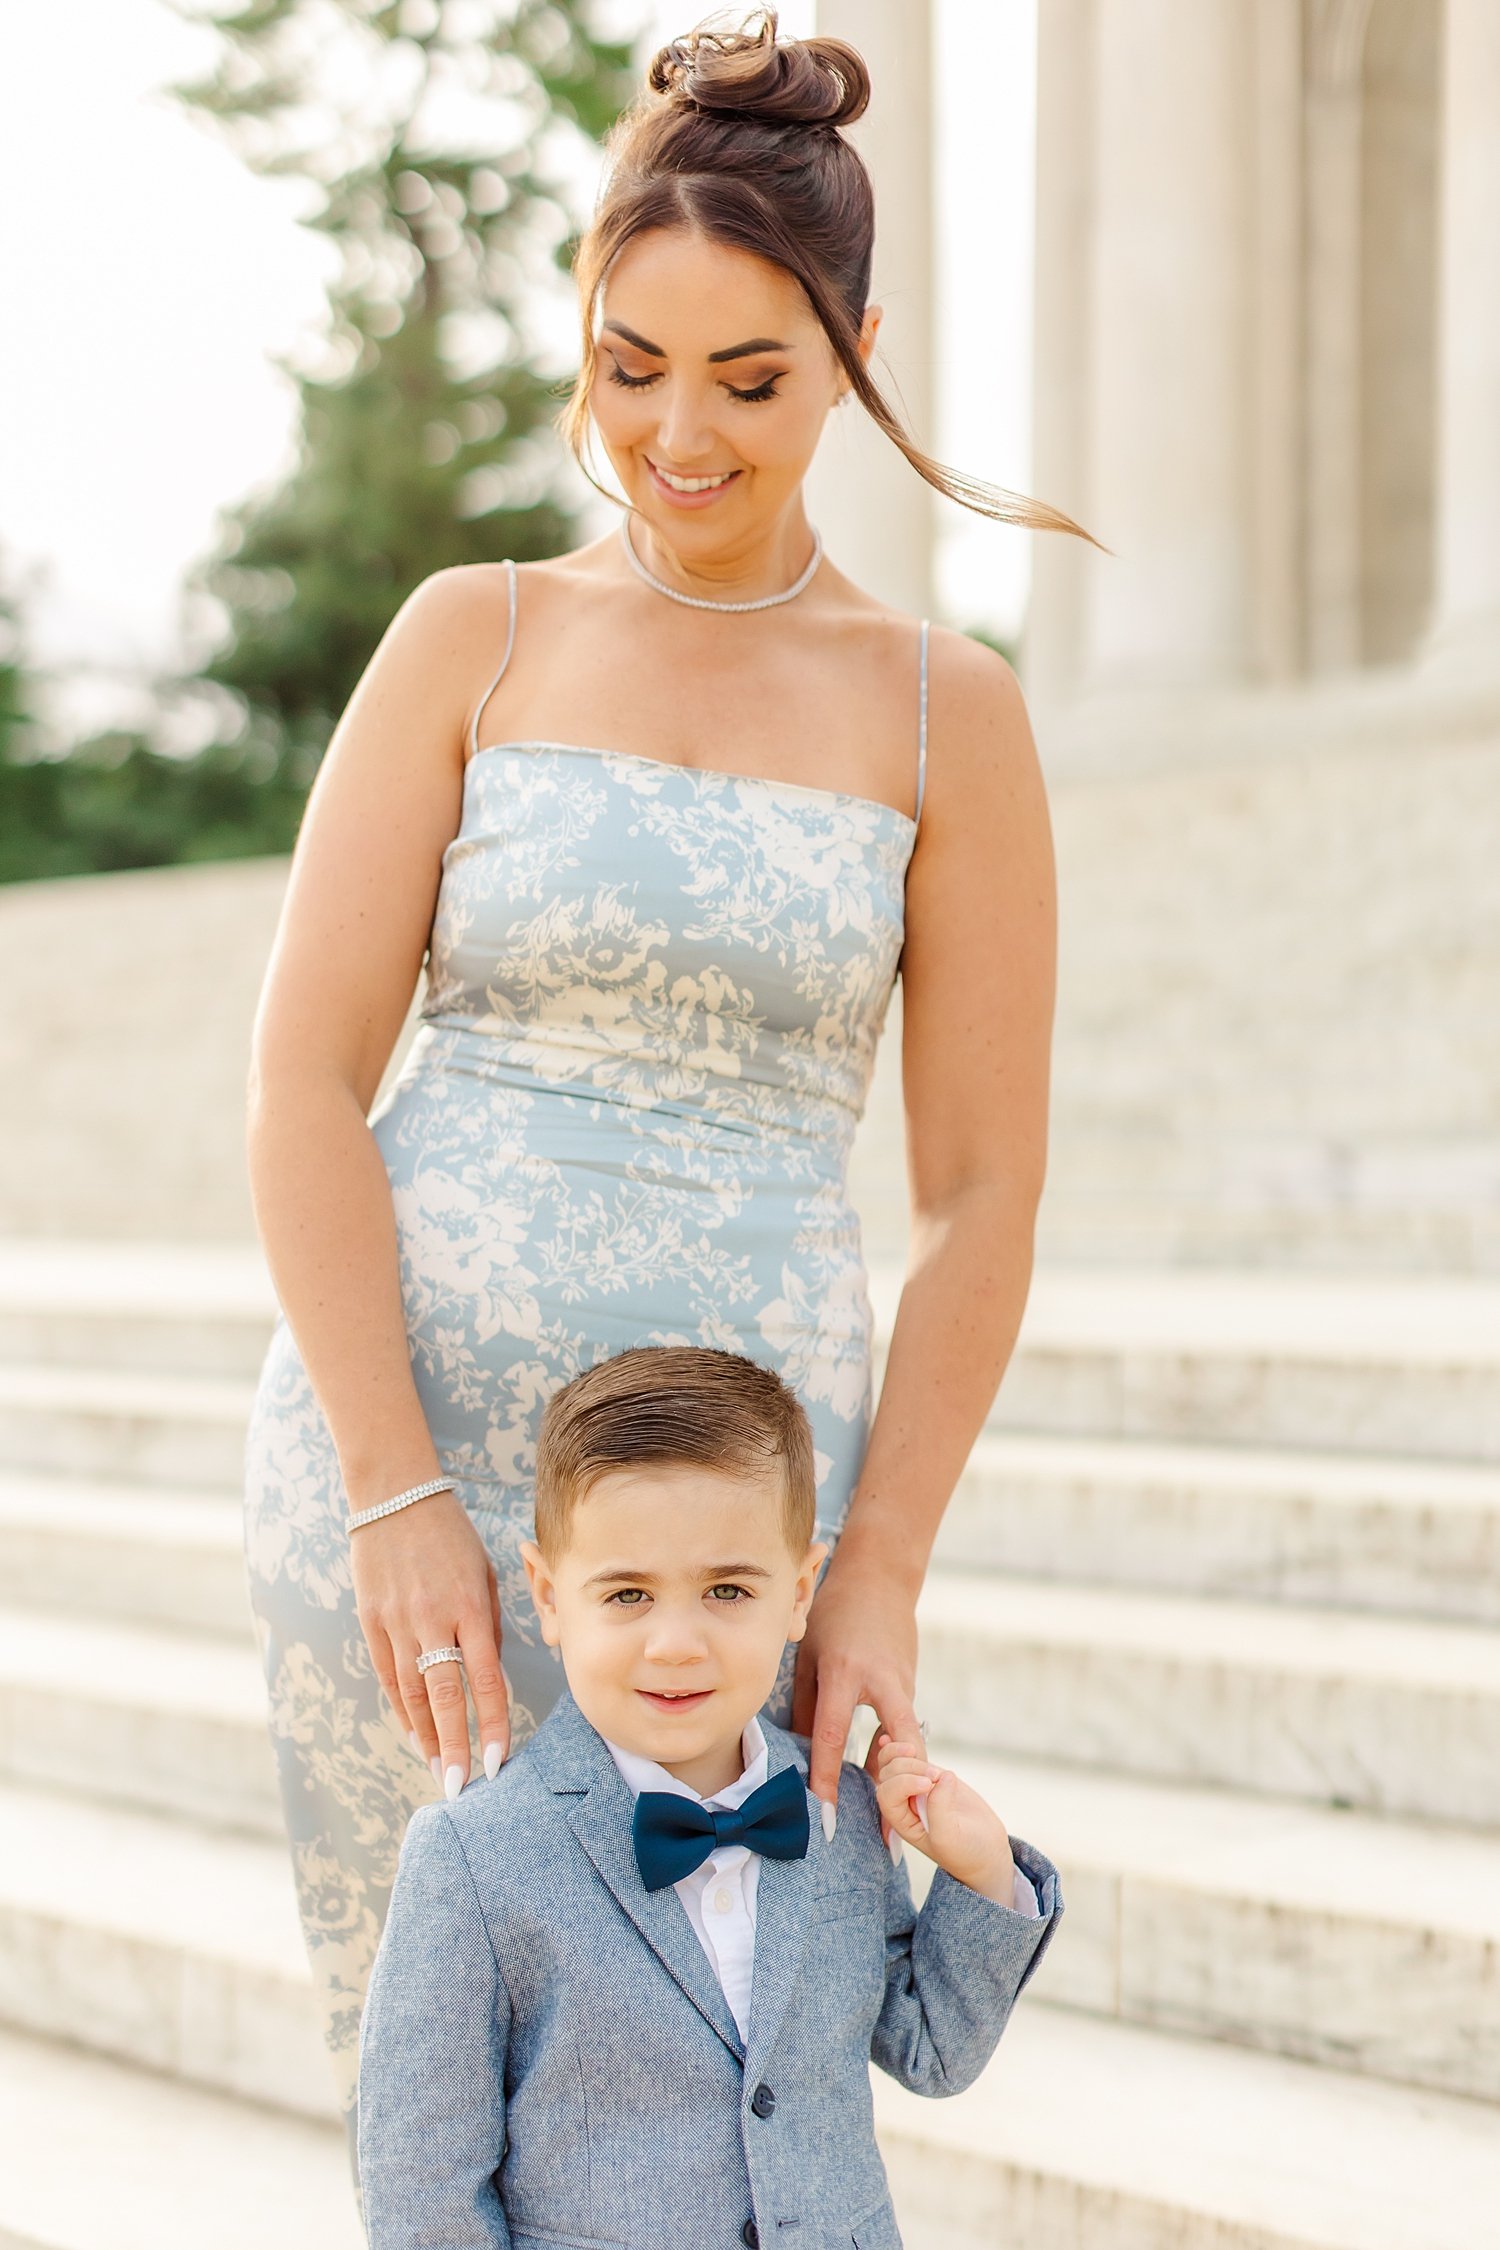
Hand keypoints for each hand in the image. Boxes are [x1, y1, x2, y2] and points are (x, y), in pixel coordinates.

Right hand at [351, 1489, 510, 1795]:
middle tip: (459, 1786)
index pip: (486, 1678)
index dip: (492, 1723)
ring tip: (436, 1768)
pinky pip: (387, 1674)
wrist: (395, 1497)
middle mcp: (432, 1618)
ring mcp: (397, 1621)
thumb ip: (487, 1627)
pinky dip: (401, 1707)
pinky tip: (412, 1732)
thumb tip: (488, 1678)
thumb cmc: (452, 1536)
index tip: (497, 1760)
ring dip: (425, 1735)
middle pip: (445, 1696)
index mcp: (470, 1605)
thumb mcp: (483, 1574)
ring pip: (412, 1693)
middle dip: (453, 1745)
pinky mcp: (370, 1620)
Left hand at [789, 1549, 919, 1842]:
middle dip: (896, 1797)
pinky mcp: (912, 1686)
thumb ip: (805, 1704)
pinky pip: (903, 1730)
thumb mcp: (809, 1652)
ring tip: (900, 1828)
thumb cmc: (834, 1612)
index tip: (827, 1819)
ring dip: (903, 1784)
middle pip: (896, 1750)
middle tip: (894, 1842)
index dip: (828, 1780)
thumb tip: (797, 1753)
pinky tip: (896, 1785)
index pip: (833, 1736)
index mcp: (844, 1673)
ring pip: (906, 1744)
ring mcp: (903, 1686)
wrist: (882, 1575)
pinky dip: (899, 1758)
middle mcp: (881, 1684)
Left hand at [873, 1731, 1016, 1903]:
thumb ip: (939, 1808)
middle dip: (908, 1767)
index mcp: (901, 1821)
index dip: (903, 1783)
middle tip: (934, 1776)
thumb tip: (941, 1776)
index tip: (928, 1785)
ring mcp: (919, 1787)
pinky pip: (917, 1759)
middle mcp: (905, 1802)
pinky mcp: (935, 1777)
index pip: (888, 1794)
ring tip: (934, 1770)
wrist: (987, 1850)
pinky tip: (908, 1741)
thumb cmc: (964, 1852)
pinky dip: (911, 1748)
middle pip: (890, 1774)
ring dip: (909, 1756)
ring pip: (898, 1761)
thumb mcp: (948, 1837)